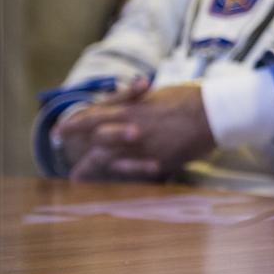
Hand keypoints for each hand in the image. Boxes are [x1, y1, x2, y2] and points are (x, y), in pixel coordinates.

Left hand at [56, 83, 215, 181]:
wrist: (215, 113)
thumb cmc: (189, 98)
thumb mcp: (156, 96)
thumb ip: (136, 104)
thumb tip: (123, 106)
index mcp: (130, 110)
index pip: (91, 118)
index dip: (72, 125)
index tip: (58, 131)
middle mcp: (131, 130)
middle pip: (95, 144)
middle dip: (79, 154)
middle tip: (67, 159)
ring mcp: (143, 149)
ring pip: (110, 161)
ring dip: (93, 168)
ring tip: (79, 176)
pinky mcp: (158, 162)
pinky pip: (134, 172)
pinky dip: (122, 173)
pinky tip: (113, 177)